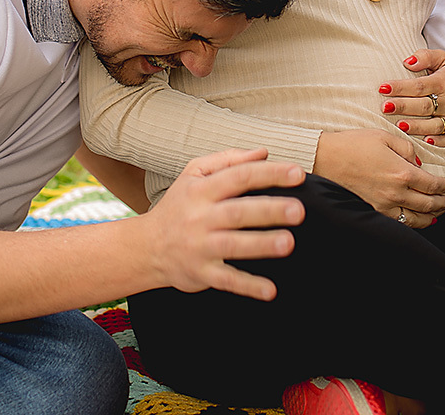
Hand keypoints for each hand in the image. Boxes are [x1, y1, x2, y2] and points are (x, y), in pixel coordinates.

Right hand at [146, 148, 305, 301]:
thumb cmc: (178, 206)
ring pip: (233, 245)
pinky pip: (227, 280)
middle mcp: (201, 217)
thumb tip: (264, 152)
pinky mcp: (201, 273)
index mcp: (202, 190)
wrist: (145, 247)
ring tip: (288, 243)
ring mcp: (200, 246)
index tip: (297, 173)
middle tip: (299, 210)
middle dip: (269, 210)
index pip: (239, 176)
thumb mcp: (194, 174)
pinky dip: (248, 286)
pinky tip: (271, 291)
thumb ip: (229, 160)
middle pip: (239, 211)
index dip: (269, 173)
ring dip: (261, 244)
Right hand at [313, 129, 444, 226]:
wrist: (324, 158)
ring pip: (416, 219)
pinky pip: (398, 222)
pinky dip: (411, 222)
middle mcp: (396, 193)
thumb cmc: (352, 144)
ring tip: (438, 213)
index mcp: (402, 173)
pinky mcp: (372, 210)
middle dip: (444, 203)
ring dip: (431, 217)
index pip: (433, 185)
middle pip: (429, 205)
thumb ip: (407, 149)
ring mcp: (383, 205)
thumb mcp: (384, 137)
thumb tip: (418, 163)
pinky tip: (415, 219)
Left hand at [379, 49, 444, 146]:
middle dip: (403, 107)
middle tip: (385, 107)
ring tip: (399, 125)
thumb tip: (407, 62)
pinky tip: (425, 141)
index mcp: (444, 82)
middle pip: (423, 106)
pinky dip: (437, 142)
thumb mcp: (443, 58)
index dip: (400, 87)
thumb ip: (425, 56)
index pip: (419, 86)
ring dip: (416, 126)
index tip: (383, 88)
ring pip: (433, 125)